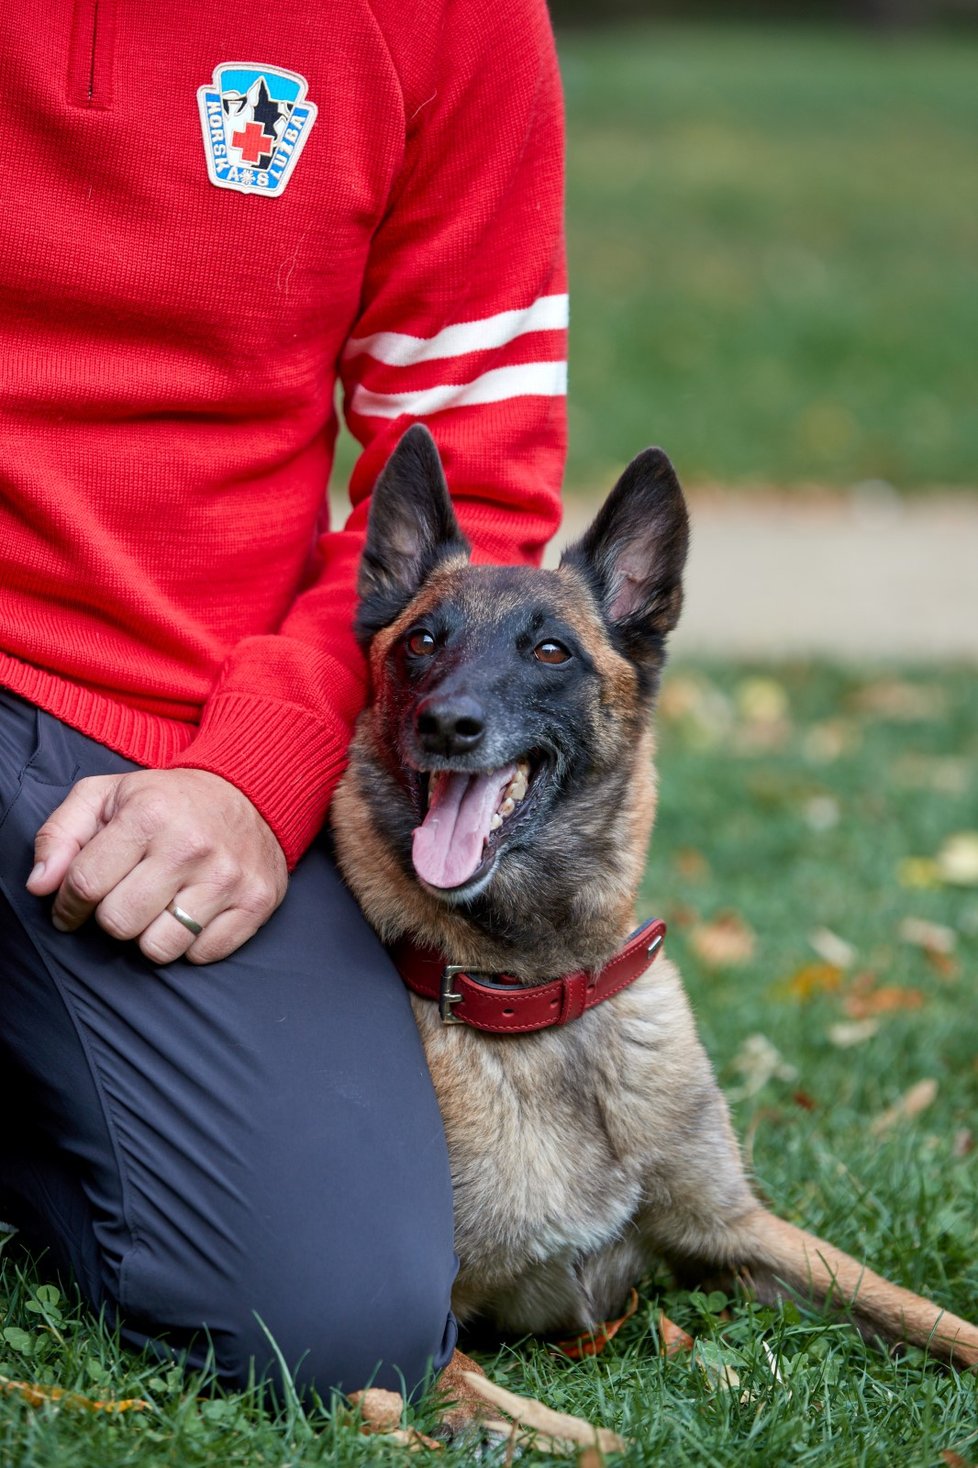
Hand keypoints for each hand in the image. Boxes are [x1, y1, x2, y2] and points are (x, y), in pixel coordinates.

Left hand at [26, 769, 287, 964]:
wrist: (250, 792)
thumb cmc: (167, 800)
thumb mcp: (105, 796)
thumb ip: (60, 834)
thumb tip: (40, 885)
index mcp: (149, 814)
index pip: (84, 885)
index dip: (67, 905)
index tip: (72, 906)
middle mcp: (190, 846)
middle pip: (119, 923)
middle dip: (112, 917)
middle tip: (124, 898)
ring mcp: (227, 877)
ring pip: (160, 948)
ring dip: (150, 935)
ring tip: (158, 907)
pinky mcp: (256, 902)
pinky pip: (202, 954)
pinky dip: (191, 942)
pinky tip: (192, 912)